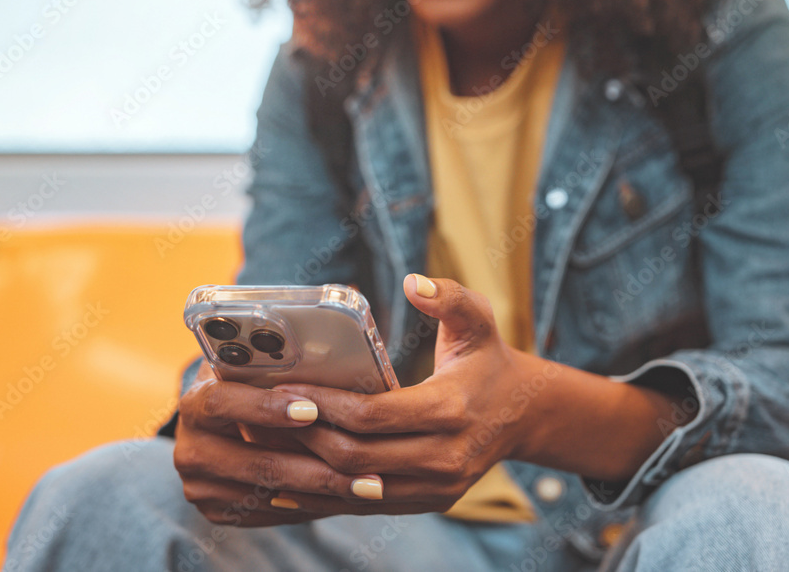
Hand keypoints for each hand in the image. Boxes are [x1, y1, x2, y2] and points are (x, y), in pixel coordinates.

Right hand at [173, 361, 387, 526]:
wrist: (217, 423)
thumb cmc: (249, 384)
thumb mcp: (254, 368)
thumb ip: (278, 368)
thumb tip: (334, 365)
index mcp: (196, 402)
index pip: (223, 403)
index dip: (266, 407)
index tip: (312, 410)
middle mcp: (190, 448)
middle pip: (255, 463)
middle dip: (315, 468)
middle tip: (363, 470)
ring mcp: (200, 485)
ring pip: (267, 494)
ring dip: (322, 492)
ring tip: (366, 487)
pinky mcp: (215, 510)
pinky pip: (268, 513)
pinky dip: (308, 505)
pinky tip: (344, 498)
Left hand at [266, 274, 545, 514]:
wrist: (523, 414)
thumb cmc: (488, 360)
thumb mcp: (478, 320)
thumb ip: (449, 297)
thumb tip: (414, 282)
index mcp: (451, 410)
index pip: (374, 416)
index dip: (326, 406)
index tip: (288, 392)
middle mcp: (445, 457)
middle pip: (358, 458)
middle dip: (307, 440)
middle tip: (265, 420)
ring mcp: (438, 487)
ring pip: (358, 490)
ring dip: (310, 472)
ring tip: (270, 449)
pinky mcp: (428, 501)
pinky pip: (369, 505)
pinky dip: (329, 494)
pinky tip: (294, 478)